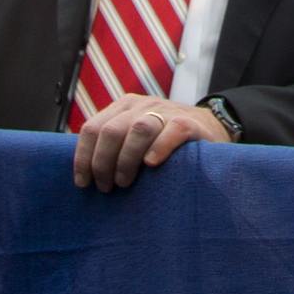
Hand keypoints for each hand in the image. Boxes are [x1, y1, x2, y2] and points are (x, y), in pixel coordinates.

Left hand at [72, 96, 231, 192]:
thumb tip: (85, 175)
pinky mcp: (188, 123)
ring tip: (124, 183)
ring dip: (126, 159)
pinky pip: (171, 131)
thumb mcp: (135, 138)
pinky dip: (159, 147)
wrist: (210, 128)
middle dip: (102, 162)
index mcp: (122, 108)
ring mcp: (165, 112)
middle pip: (111, 131)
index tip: (83, 183)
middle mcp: (140, 106)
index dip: (83, 157)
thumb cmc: (165, 141)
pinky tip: (152, 165)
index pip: (92, 128)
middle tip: (106, 187)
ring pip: (138, 129)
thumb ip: (115, 145)